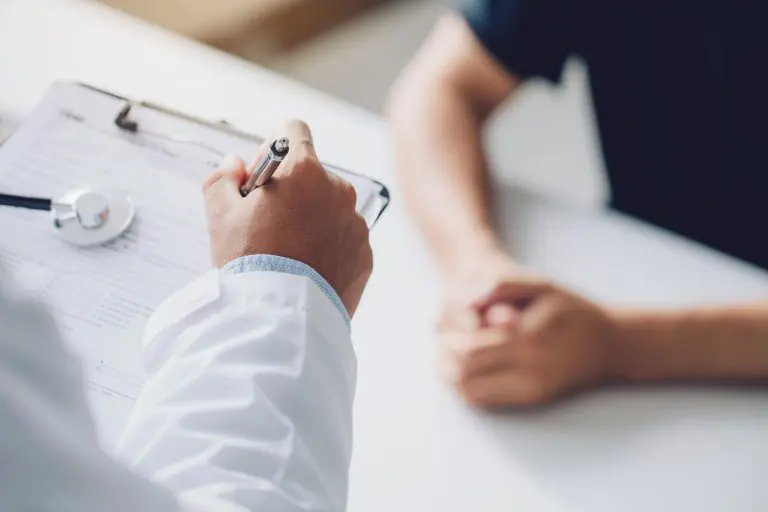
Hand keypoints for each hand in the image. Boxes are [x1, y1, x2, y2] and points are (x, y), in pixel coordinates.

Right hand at [202, 119, 372, 316]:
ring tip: (288, 253)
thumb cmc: (249, 261)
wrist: (280, 316)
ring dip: (312, 220)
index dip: (272, 149)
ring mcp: (356, 223)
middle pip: (312, 175)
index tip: (262, 178)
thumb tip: (235, 164)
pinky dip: (329, 248)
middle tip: (268, 225)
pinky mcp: (365, 254)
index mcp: (303, 170)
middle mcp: (338, 189)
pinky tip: (307, 269)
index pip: (293, 130)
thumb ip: (222, 177)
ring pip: (330, 208)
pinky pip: (345, 240)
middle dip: (292, 191)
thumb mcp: (219, 214)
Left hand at [438, 270, 617, 406]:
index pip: (471, 347)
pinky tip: (464, 367)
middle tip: (444, 337)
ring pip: (470, 390)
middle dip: (447, 354)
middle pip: (465, 371)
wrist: (611, 346)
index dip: (451, 336)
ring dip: (450, 373)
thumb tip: (469, 301)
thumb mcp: (541, 285)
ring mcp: (530, 390)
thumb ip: (503, 286)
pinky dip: (465, 384)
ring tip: (449, 352)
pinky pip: (484, 399)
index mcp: (531, 338)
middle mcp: (531, 371)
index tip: (450, 321)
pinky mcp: (530, 400)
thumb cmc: (572, 310)